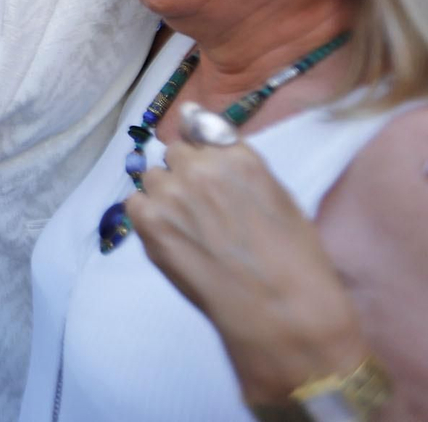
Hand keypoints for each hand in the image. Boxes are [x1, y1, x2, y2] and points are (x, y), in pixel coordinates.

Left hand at [127, 122, 367, 401]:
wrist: (279, 309)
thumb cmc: (292, 259)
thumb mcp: (278, 197)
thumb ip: (236, 161)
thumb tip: (193, 118)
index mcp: (238, 156)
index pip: (201, 131)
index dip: (203, 155)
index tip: (206, 173)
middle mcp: (201, 165)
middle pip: (175, 154)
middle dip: (185, 175)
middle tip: (202, 210)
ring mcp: (172, 191)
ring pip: (153, 177)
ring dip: (165, 195)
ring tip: (188, 230)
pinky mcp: (149, 220)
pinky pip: (135, 204)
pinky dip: (148, 217)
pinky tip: (172, 239)